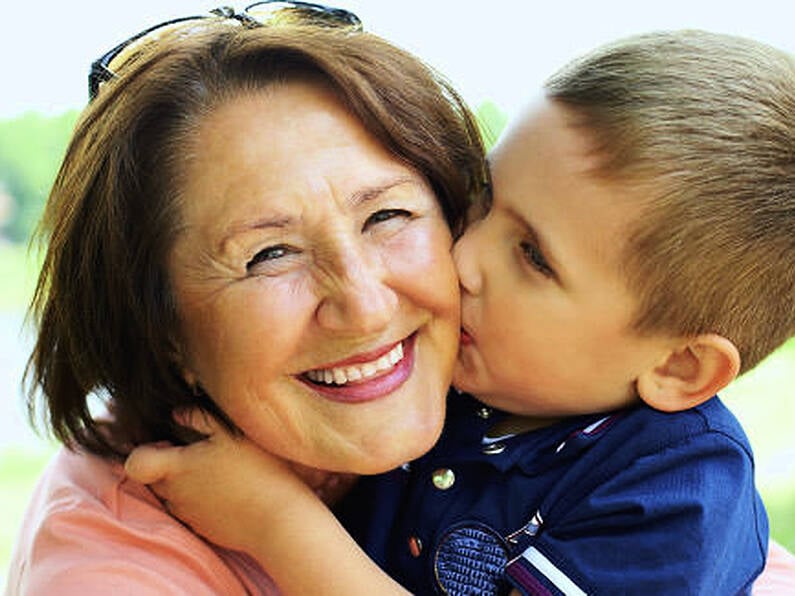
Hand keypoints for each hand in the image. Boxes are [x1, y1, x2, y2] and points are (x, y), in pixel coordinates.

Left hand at [125, 409, 335, 551]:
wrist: (278, 518)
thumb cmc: (257, 470)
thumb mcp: (231, 432)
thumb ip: (198, 417)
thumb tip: (177, 414)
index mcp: (177, 468)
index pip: (136, 461)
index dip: (147, 450)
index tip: (170, 444)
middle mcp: (175, 495)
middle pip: (155, 479)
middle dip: (170, 465)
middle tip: (202, 454)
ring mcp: (189, 516)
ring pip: (174, 497)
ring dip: (187, 485)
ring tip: (221, 474)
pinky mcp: (204, 531)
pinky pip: (193, 513)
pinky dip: (204, 502)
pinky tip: (231, 493)